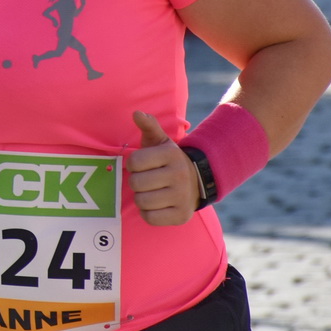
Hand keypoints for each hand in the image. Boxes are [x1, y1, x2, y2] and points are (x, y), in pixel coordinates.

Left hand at [127, 111, 197, 225]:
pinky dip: (148, 213)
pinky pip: (150, 218)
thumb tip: (136, 113)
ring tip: (151, 192)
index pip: (134, 162)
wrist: (197, 181)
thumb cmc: (168, 160)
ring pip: (142, 201)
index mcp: (171, 154)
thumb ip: (148, 126)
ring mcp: (182, 197)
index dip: (133, 165)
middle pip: (136, 183)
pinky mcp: (182, 216)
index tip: (143, 165)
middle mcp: (179, 175)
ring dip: (141, 198)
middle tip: (147, 180)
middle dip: (136, 182)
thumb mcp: (160, 141)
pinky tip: (157, 205)